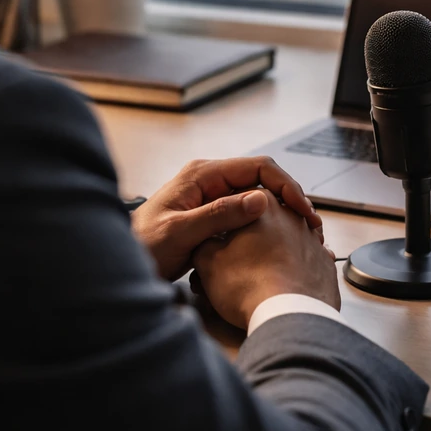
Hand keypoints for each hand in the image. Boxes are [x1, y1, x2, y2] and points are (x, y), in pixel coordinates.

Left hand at [131, 157, 321, 280]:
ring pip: (258, 194)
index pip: (258, 166)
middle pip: (262, 178)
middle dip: (289, 197)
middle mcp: (209, 179)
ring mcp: (212, 195)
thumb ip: (218, 215)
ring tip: (302, 231)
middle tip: (310, 224)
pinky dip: (267, 221)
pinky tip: (280, 237)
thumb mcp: (179, 233)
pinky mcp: (213, 213)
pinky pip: (247, 211)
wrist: (120, 263)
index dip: (285, 185)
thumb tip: (260, 198)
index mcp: (202, 174)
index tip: (303, 209)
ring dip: (281, 210)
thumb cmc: (142, 247)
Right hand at [191, 190, 340, 330]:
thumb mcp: (208, 261)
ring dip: (271, 252)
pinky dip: (292, 268)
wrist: (288, 314)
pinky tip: (280, 283)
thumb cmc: (247, 284)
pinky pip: (304, 260)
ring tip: (255, 276)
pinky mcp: (324, 262)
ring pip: (285, 240)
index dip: (224, 221)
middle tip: (233, 261)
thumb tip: (204, 244)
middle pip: (264, 221)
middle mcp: (293, 215)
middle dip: (248, 238)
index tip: (217, 238)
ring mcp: (313, 239)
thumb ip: (204, 243)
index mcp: (264, 204)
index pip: (239, 200)